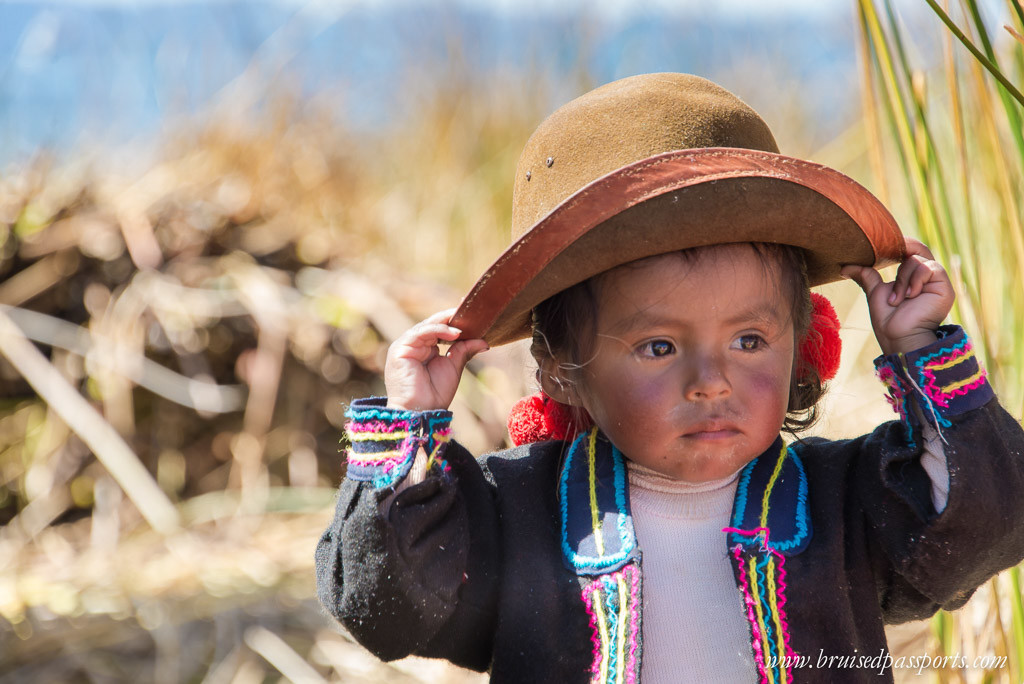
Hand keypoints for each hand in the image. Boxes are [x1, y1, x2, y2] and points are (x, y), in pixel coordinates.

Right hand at [384, 308, 488, 410]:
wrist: (422, 412)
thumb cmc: (435, 394)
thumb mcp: (454, 367)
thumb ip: (464, 351)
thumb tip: (484, 341)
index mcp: (423, 348)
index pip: (438, 329)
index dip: (453, 321)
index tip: (473, 315)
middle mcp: (412, 345)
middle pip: (432, 324)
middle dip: (451, 317)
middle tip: (471, 311)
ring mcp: (405, 346)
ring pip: (427, 326)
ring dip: (447, 323)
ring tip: (465, 325)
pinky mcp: (400, 349)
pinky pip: (421, 333)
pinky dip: (439, 331)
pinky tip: (456, 333)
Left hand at [840, 237, 954, 355]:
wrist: (898, 338)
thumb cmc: (888, 320)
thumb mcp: (875, 293)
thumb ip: (867, 276)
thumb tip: (844, 267)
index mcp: (914, 277)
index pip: (911, 251)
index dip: (899, 245)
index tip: (880, 246)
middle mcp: (927, 278)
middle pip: (917, 250)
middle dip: (900, 254)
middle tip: (886, 263)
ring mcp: (937, 282)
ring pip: (918, 261)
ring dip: (902, 280)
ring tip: (898, 300)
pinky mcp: (945, 288)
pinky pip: (929, 269)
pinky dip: (914, 281)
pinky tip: (910, 296)